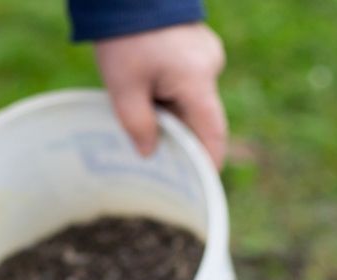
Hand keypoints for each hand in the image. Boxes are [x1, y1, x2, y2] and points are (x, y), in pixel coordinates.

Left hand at [95, 23, 227, 168]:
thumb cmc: (125, 36)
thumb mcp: (124, 87)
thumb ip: (138, 126)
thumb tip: (149, 154)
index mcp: (197, 80)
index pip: (212, 134)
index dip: (208, 163)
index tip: (201, 186)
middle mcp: (210, 67)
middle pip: (202, 118)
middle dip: (183, 138)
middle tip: (161, 160)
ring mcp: (207, 53)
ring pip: (194, 100)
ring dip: (174, 115)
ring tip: (146, 119)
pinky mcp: (198, 45)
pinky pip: (190, 82)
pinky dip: (173, 95)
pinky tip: (150, 95)